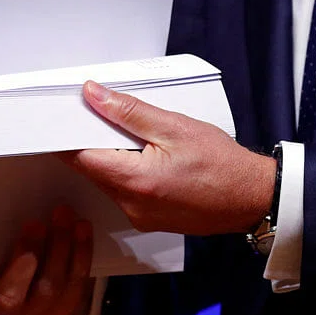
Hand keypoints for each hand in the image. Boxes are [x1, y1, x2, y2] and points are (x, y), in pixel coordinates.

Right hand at [0, 206, 93, 314]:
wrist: (34, 265)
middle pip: (8, 296)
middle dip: (25, 257)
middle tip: (35, 224)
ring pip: (46, 290)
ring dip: (58, 248)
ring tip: (62, 216)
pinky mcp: (57, 314)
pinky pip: (73, 287)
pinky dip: (79, 254)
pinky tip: (82, 227)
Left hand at [61, 82, 275, 235]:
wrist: (253, 198)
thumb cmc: (222, 164)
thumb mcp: (174, 127)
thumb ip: (129, 111)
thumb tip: (93, 95)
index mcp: (134, 181)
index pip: (79, 157)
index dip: (66, 136)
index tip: (62, 118)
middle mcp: (130, 205)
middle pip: (90, 170)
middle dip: (88, 143)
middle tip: (93, 116)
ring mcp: (138, 216)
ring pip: (106, 181)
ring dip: (108, 158)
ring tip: (125, 134)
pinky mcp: (148, 220)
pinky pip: (123, 193)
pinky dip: (124, 172)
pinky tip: (141, 156)